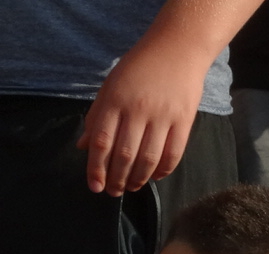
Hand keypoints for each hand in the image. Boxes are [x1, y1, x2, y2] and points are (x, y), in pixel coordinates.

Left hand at [79, 36, 208, 195]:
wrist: (178, 47)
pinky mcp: (184, 120)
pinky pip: (173, 154)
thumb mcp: (110, 86)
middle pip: (124, 155)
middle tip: (113, 191)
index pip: (101, 142)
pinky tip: (153, 176)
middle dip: (116, 179)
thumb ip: (96, 116)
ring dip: (138, 179)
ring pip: (148, 159)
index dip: (96, 169)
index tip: (95, 186)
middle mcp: (138, 109)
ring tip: (132, 186)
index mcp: (115, 100)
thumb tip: (83, 147)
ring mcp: (163, 115)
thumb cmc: (139, 67)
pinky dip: (162, 171)